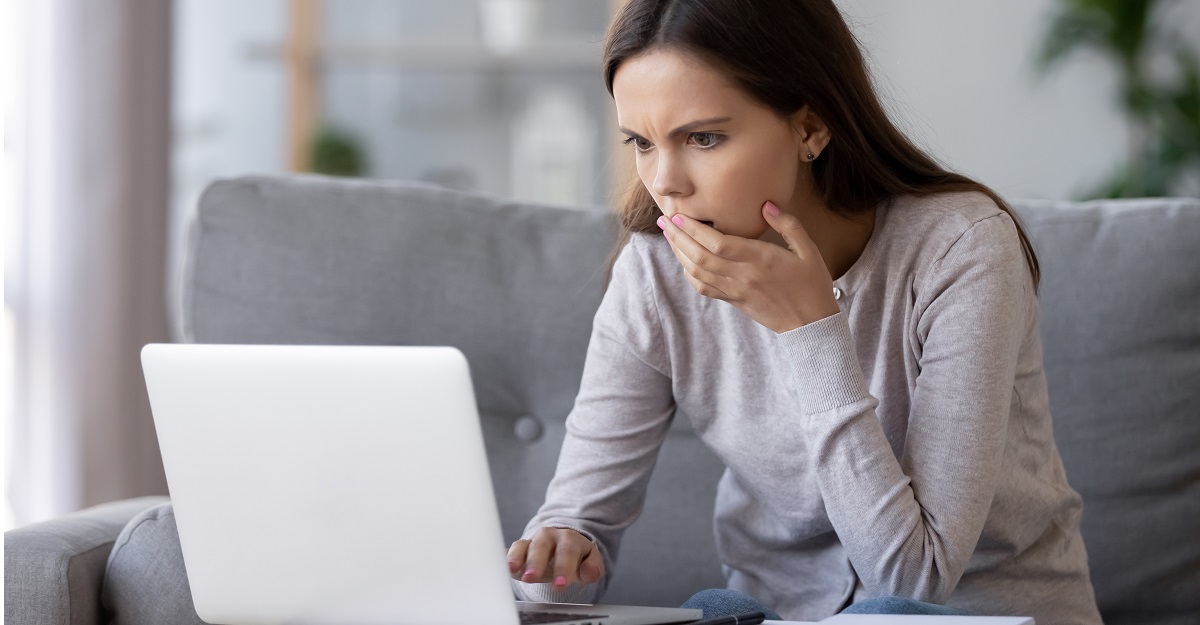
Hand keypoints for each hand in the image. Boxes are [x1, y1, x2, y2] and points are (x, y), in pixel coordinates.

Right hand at [507, 527, 603, 588]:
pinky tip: (499, 565)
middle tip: (531, 577)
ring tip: (512, 570)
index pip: (567, 551)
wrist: (564, 546)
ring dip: (516, 558)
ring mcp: (532, 542)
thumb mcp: (590, 562)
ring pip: (522, 546)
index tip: (560, 585)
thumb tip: (589, 572)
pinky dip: (504, 557)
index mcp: (569, 538)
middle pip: (541, 546)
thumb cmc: (577, 557)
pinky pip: (510, 551)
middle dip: (536, 562)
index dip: (563, 568)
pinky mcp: (519, 550)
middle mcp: (549, 536)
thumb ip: (592, 568)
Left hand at [657, 201, 839, 332]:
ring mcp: (736, 291)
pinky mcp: (733, 301)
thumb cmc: (812, 284)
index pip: (718, 243)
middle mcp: (743, 276)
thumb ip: (787, 224)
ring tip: (669, 236)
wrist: (811, 324)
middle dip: (678, 237)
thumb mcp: (808, 250)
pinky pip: (704, 288)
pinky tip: (683, 260)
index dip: (694, 229)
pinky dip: (689, 274)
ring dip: (679, 254)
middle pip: (700, 256)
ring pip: (697, 272)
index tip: (679, 215)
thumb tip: (766, 204)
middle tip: (663, 221)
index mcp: (760, 260)